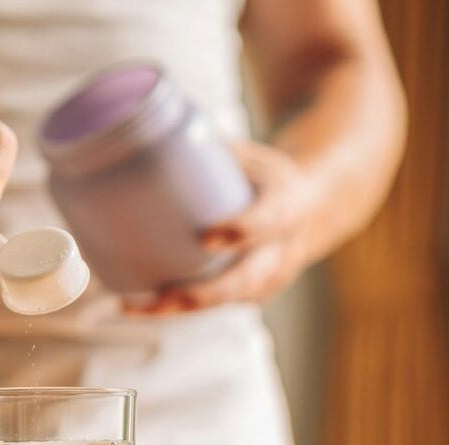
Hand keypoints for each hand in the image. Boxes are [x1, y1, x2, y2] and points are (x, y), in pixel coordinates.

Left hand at [127, 139, 315, 314]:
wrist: (310, 208)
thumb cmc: (264, 177)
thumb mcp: (251, 156)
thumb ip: (207, 151)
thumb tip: (140, 130)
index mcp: (287, 204)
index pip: (267, 221)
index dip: (239, 230)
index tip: (205, 237)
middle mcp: (282, 249)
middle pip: (247, 278)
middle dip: (209, 291)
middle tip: (170, 292)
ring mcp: (269, 278)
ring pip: (226, 300)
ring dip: (182, 309)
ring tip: (137, 308)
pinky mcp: (251, 294)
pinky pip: (216, 306)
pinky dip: (178, 310)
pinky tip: (140, 308)